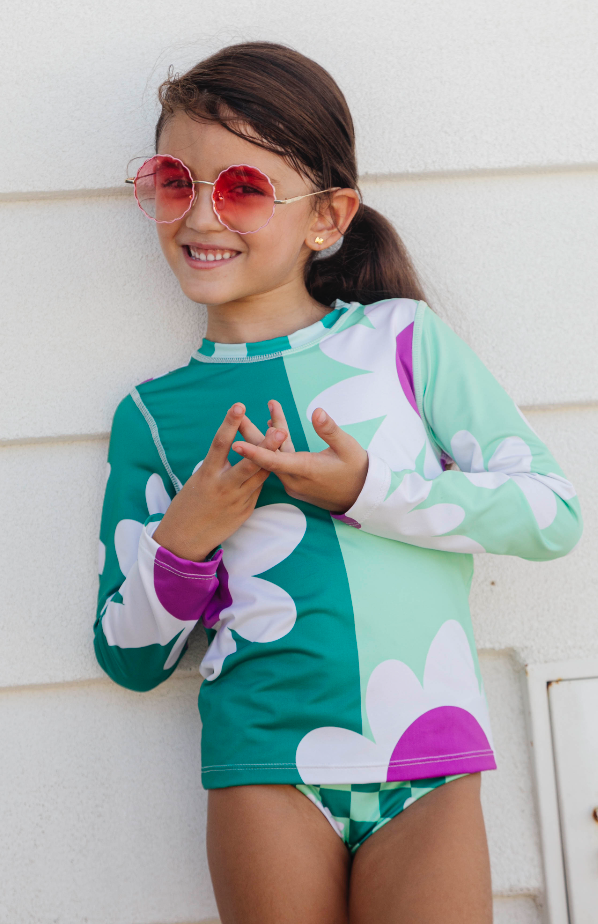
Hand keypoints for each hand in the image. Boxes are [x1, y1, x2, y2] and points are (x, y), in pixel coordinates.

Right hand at [153, 403, 286, 560]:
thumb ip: (218, 466)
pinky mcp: (245, 510)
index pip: (220, 444)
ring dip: (272, 457)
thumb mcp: (198, 480)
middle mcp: (224, 486)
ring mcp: (237, 500)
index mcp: (207, 474)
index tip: (239, 406)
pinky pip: (257, 489)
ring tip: (283, 439)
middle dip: (265, 445)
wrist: (185, 538)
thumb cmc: (188, 504)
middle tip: (279, 429)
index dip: (230, 424)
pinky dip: (262, 476)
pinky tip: (270, 465)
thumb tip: (238, 450)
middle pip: (249, 463)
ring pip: (260, 476)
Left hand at [234, 400, 367, 512]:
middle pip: (267, 457)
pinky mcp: (296, 483)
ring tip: (251, 417)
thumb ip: (330, 430)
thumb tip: (317, 411)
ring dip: (265, 438)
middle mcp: (294, 480)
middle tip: (236, 417)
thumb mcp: (348, 447)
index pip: (273, 462)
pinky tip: (271, 429)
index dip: (253, 452)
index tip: (235, 443)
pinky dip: (276, 447)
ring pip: (274, 458)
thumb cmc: (357, 470)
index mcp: (305, 470)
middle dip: (251, 436)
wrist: (361, 496)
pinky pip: (281, 462)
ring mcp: (294, 483)